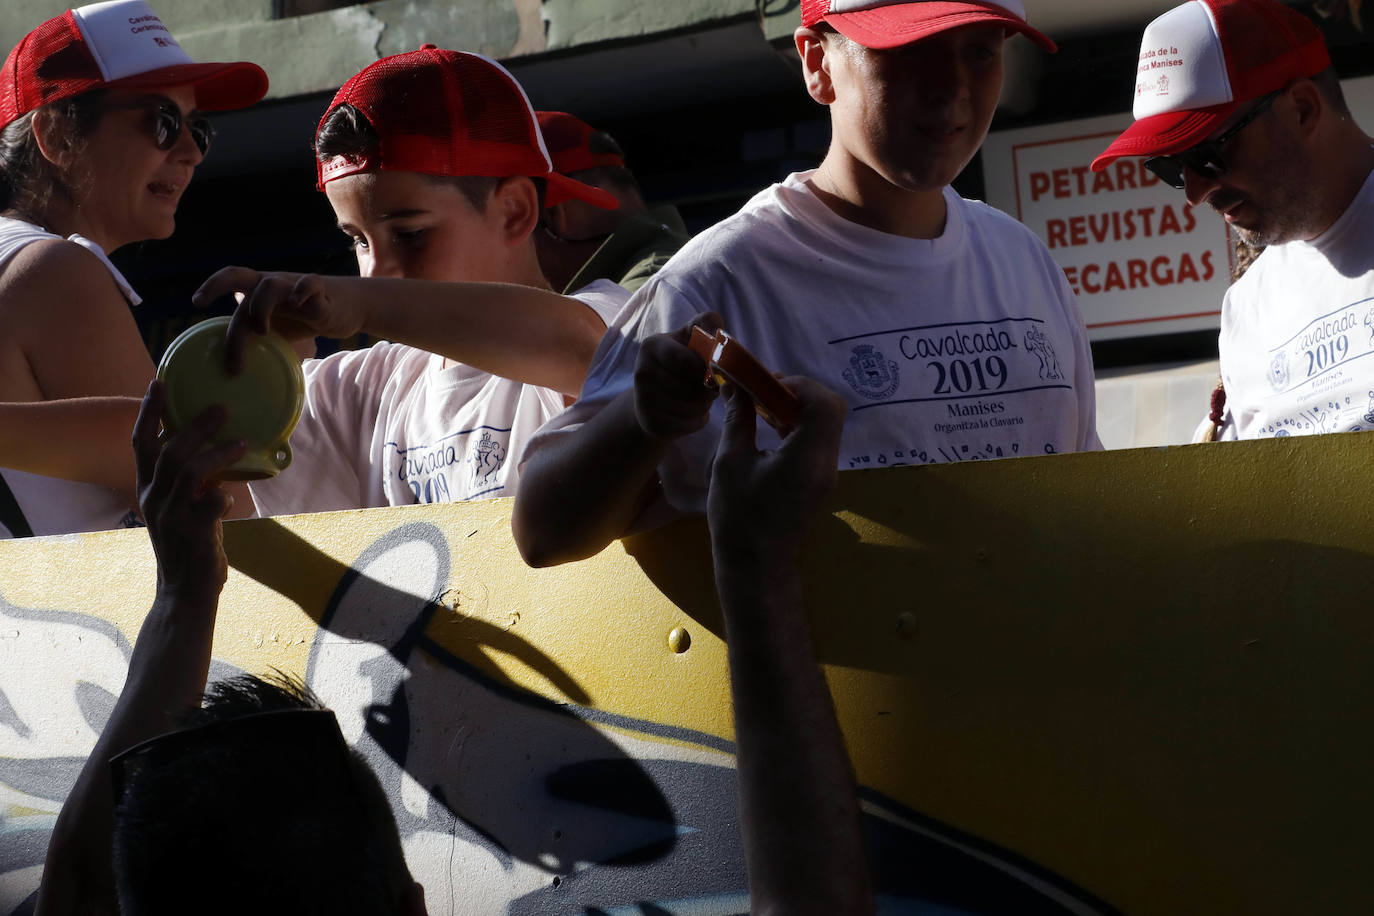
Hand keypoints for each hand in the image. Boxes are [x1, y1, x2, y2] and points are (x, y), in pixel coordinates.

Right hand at [132, 381, 246, 603]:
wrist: (185, 592)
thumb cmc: (188, 545)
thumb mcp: (180, 508)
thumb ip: (189, 482)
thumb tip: (216, 450)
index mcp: (147, 490)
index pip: (140, 444)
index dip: (148, 412)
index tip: (158, 382)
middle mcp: (154, 500)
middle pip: (170, 451)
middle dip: (195, 426)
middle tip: (221, 408)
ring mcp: (172, 516)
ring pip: (191, 471)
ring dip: (219, 453)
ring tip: (242, 441)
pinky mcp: (194, 533)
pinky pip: (214, 502)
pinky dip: (226, 496)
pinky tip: (232, 500)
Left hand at [193, 267, 360, 372]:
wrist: (347, 306)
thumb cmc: (305, 318)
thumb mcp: (278, 330)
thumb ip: (258, 342)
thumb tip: (236, 376)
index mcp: (260, 291)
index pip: (231, 281)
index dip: (212, 287)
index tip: (196, 302)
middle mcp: (272, 284)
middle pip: (239, 275)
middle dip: (216, 285)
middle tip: (199, 301)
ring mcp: (295, 286)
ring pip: (269, 285)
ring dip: (260, 308)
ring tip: (263, 332)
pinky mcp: (320, 291)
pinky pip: (309, 285)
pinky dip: (302, 292)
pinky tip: (299, 304)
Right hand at [633, 311, 721, 440]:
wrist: (653, 398)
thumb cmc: (681, 362)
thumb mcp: (690, 337)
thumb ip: (707, 325)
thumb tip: (719, 335)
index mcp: (652, 346)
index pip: (688, 361)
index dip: (706, 368)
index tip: (709, 369)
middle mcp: (642, 372)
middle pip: (693, 386)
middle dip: (707, 388)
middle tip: (704, 386)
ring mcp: (643, 400)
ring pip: (694, 406)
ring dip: (704, 404)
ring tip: (698, 398)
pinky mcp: (651, 424)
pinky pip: (690, 424)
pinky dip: (698, 420)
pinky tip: (691, 413)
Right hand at [707, 376, 845, 560]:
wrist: (755, 565)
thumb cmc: (738, 517)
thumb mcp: (730, 464)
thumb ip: (737, 420)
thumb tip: (734, 387)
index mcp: (807, 458)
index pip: (824, 404)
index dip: (798, 385)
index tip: (765, 386)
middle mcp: (825, 463)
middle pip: (830, 410)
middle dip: (798, 393)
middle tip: (763, 393)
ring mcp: (826, 473)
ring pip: (825, 424)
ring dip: (797, 408)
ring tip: (761, 408)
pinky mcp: (819, 480)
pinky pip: (817, 441)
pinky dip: (798, 426)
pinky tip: (769, 429)